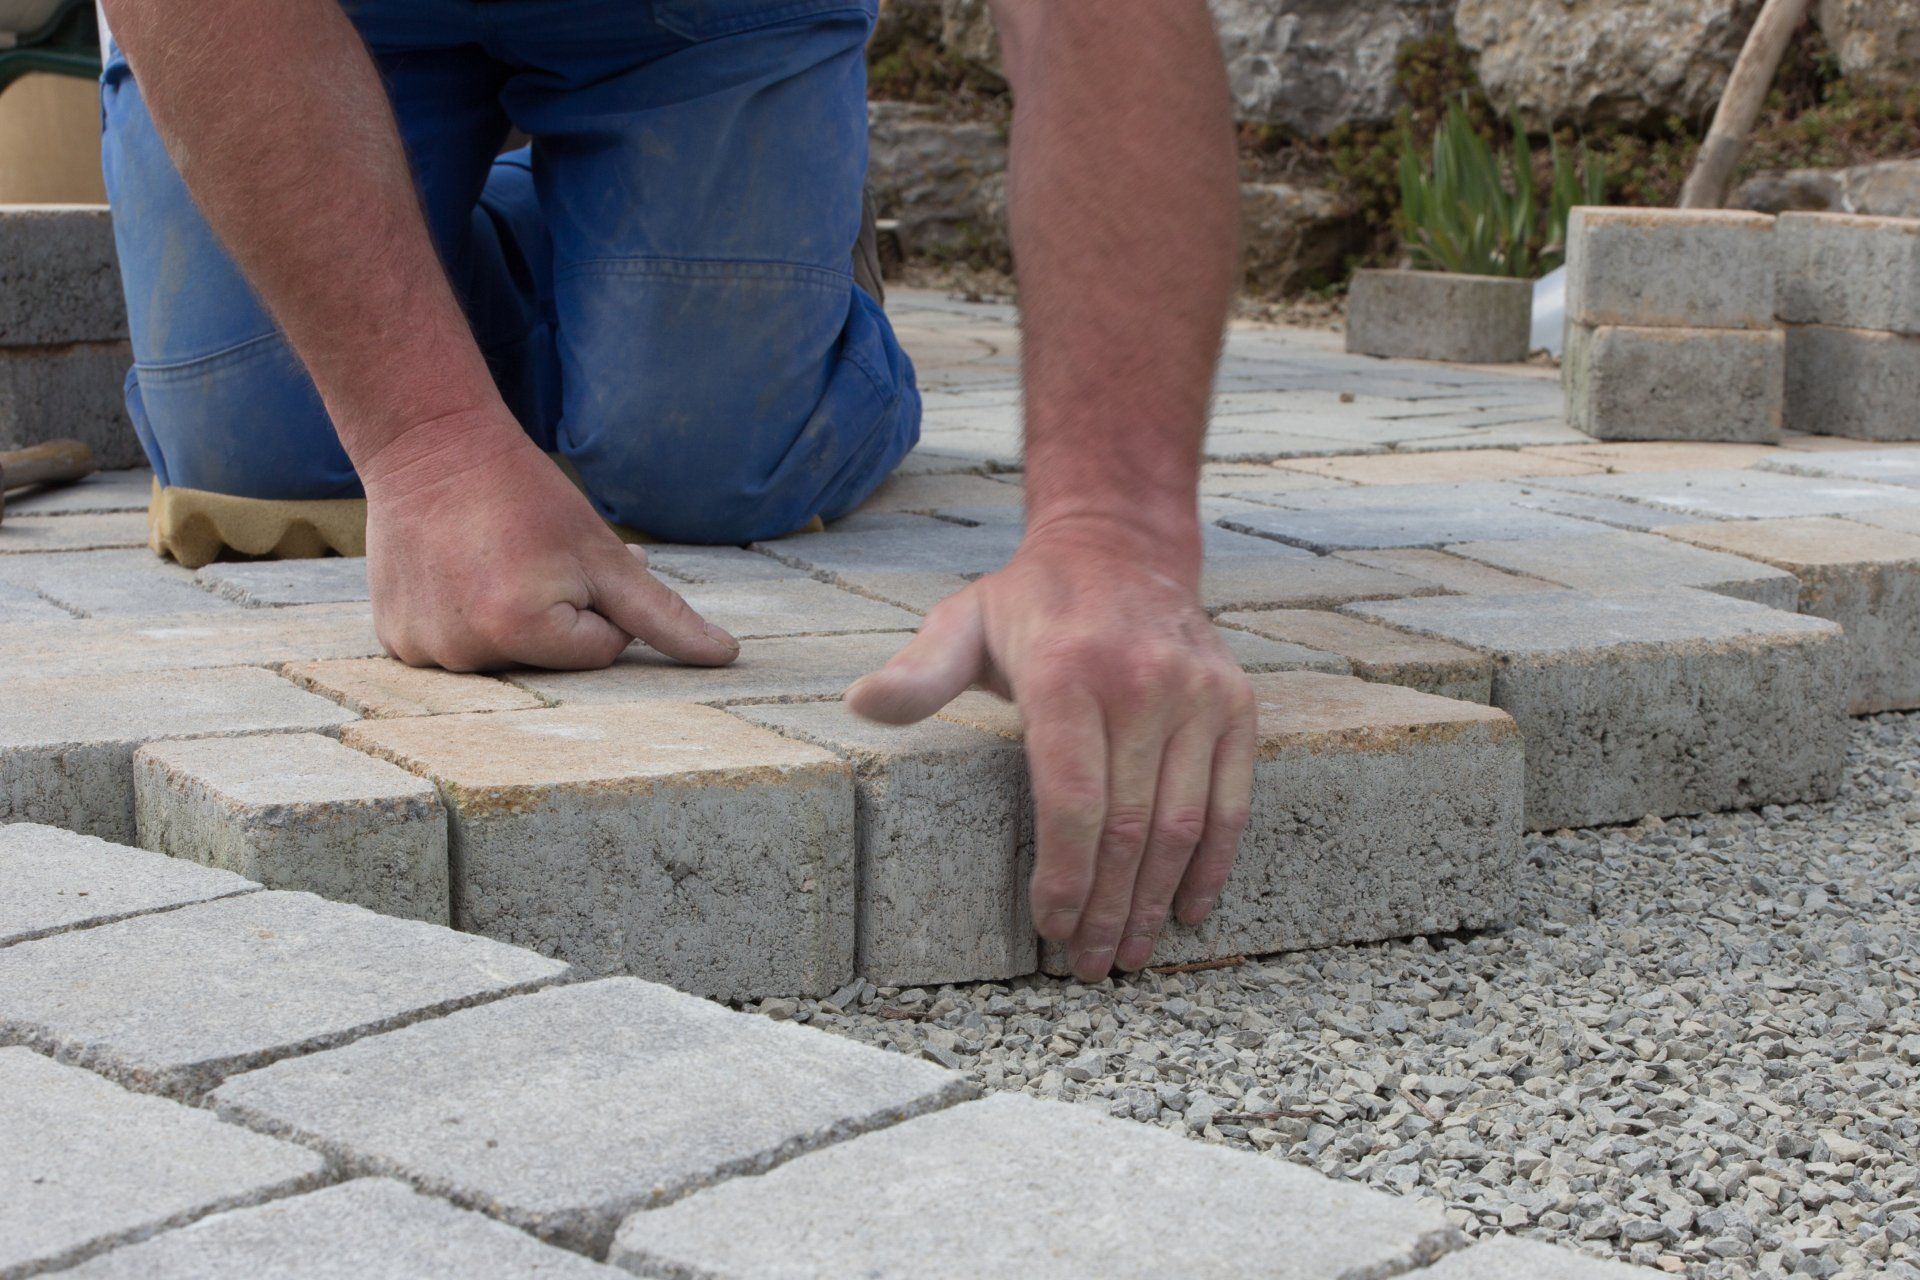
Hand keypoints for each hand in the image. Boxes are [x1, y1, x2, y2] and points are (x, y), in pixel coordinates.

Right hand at [360, 408, 739, 671]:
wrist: (429, 447)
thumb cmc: (528, 496)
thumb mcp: (604, 555)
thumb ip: (665, 615)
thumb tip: (727, 658)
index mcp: (519, 630)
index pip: (602, 649)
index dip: (599, 602)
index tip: (565, 560)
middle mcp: (465, 653)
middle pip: (550, 660)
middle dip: (556, 616)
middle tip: (527, 557)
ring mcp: (422, 652)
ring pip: (505, 657)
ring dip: (509, 618)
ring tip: (488, 561)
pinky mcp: (395, 641)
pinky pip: (457, 647)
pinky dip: (465, 619)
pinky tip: (454, 574)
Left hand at [846, 514, 1255, 978]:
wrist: (1120, 547)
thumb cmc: (1030, 604)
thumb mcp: (962, 622)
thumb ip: (918, 672)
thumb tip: (860, 703)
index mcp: (1070, 672)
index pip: (1074, 800)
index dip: (1066, 877)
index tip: (1051, 927)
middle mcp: (1142, 683)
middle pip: (1129, 827)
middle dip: (1108, 908)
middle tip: (1090, 964)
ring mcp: (1197, 694)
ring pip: (1182, 824)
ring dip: (1156, 901)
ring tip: (1130, 952)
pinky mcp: (1235, 703)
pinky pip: (1231, 799)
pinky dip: (1212, 863)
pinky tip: (1188, 909)